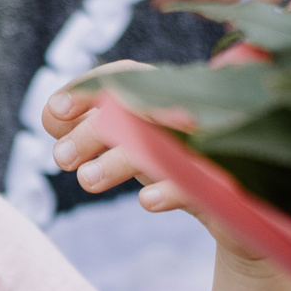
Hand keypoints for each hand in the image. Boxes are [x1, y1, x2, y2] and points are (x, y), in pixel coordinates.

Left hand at [44, 62, 269, 262]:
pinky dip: (171, 188)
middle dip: (93, 131)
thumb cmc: (175, 167)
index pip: (125, 76)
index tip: (56, 111)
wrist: (238, 213)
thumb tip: (53, 115)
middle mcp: (190, 111)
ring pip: (163, 143)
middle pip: (138, 108)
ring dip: (120, 160)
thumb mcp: (130, 144)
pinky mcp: (229, 183)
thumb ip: (90, 126)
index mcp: (165, 95)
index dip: (89, 88)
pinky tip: (147, 200)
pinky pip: (199, 181)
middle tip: (60, 158)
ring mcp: (212, 146)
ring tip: (86, 180)